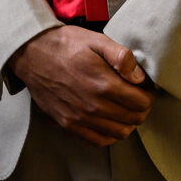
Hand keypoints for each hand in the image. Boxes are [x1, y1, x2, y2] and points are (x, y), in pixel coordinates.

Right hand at [8, 26, 155, 145]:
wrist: (32, 54)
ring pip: (119, 133)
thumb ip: (121, 57)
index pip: (141, 103)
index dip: (148, 95)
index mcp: (104, 84)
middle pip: (133, 120)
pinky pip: (98, 141)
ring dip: (127, 123)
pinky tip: (109, 121)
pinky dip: (109, 134)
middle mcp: (94, 107)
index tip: (145, 88)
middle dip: (141, 109)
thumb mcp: (96, 40)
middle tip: (138, 97)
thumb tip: (140, 77)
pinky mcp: (68, 126)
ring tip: (125, 108)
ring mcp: (80, 119)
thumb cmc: (65, 44)